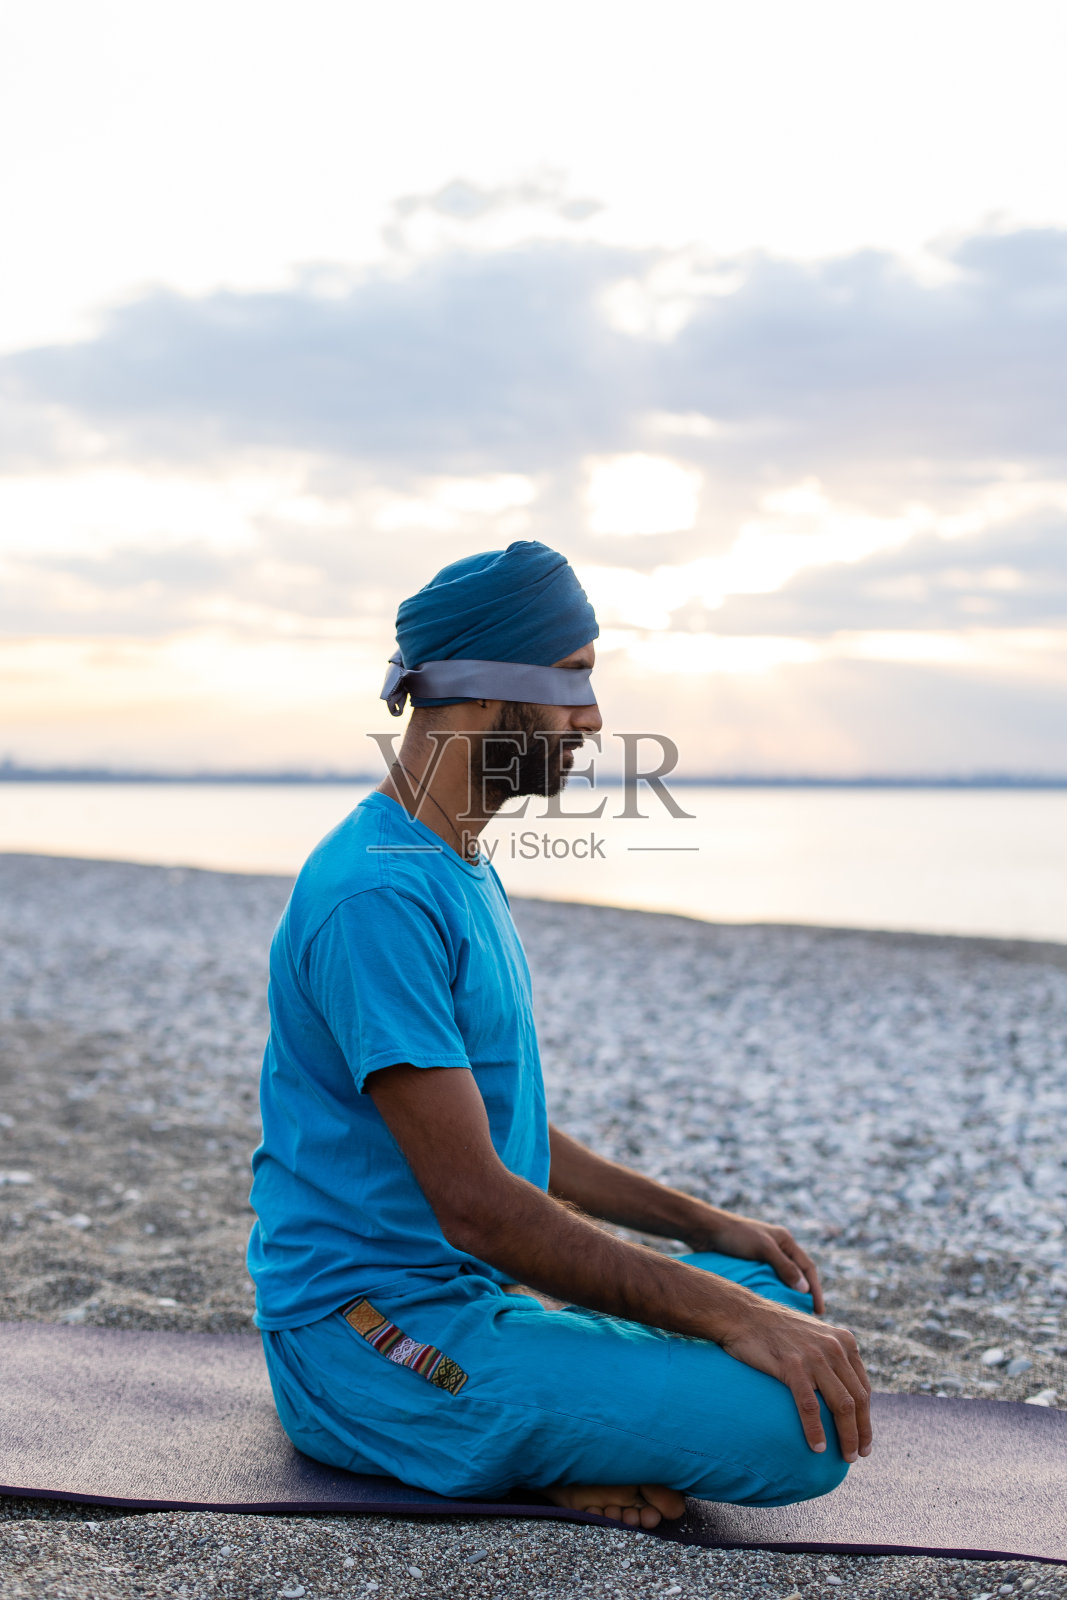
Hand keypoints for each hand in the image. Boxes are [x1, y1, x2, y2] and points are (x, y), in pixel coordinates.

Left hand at [685, 1207, 825, 1312]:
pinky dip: (773, 1293)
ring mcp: (764, 1256)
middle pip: (797, 1275)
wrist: (705, 1231)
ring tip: (792, 1317)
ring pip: (782, 1280)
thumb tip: (805, 1290)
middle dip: (805, 1295)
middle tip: (809, 1319)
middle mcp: (777, 1248)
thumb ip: (784, 1267)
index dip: (816, 1290)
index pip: (807, 1268)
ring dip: (789, 1296)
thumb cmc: (735, 1236)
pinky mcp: (750, 1264)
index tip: (819, 1311)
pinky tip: (772, 1307)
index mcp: (785, 1241)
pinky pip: (768, 1282)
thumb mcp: (763, 1248)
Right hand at [719, 1295, 872, 1460]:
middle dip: (862, 1431)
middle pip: (858, 1399)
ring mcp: (814, 1357)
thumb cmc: (775, 1329)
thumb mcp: (813, 1335)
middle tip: (860, 1454)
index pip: (863, 1387)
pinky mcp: (792, 1366)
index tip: (864, 1438)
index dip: (866, 1417)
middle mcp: (834, 1347)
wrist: (743, 1314)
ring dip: (847, 1436)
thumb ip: (831, 1355)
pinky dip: (816, 1430)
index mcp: (843, 1341)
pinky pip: (810, 1406)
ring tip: (846, 1457)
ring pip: (841, 1405)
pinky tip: (818, 1448)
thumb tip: (840, 1388)